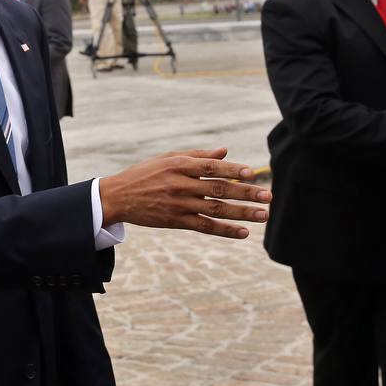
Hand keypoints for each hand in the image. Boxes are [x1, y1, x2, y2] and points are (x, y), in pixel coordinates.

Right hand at [99, 148, 270, 238]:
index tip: (252, 173)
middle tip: (268, 196)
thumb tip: (225, 151)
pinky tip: (243, 233)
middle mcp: (180, 184)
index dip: (233, 170)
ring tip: (263, 215)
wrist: (118, 196)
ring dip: (241, 213)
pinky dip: (225, 230)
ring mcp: (179, 204)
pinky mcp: (176, 221)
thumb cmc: (145, 174)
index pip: (211, 167)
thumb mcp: (168, 158)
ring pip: (215, 209)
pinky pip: (205, 226)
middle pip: (219, 189)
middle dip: (245, 193)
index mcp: (179, 164)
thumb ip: (198, 155)